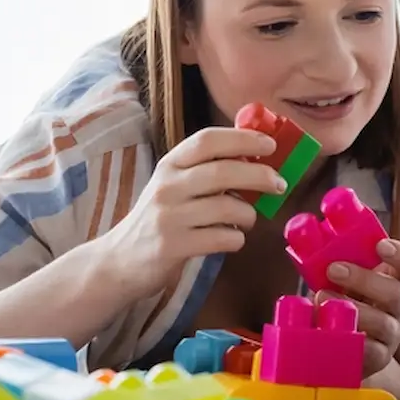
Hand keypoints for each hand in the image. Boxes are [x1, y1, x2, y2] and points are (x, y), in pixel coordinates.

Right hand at [101, 126, 285, 302]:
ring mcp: (169, 217)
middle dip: (259, 175)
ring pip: (227, 207)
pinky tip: (231, 238)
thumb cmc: (158, 218)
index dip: (242, 138)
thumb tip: (255, 156)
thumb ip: (205, 170)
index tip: (270, 145)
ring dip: (248, 214)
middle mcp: (167, 186)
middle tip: (279, 183)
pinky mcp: (173, 246)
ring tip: (246, 219)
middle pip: (223, 171)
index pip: (207, 140)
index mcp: (169, 164)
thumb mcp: (173, 185)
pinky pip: (222, 238)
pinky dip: (236, 238)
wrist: (119, 260)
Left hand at [315, 239, 399, 379]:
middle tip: (333, 269)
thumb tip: (308, 245)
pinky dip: (349, 338)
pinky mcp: (379, 357)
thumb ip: (334, 264)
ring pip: (383, 323)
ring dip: (352, 308)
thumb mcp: (340, 280)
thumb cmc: (341, 301)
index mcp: (394, 282)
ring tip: (322, 298)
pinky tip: (330, 330)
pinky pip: (370, 351)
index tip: (380, 246)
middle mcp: (398, 307)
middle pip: (395, 292)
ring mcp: (391, 334)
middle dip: (364, 279)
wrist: (339, 343)